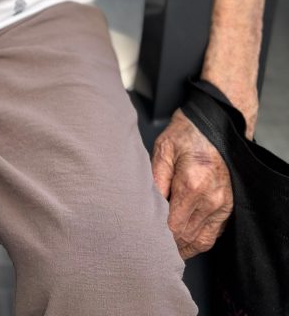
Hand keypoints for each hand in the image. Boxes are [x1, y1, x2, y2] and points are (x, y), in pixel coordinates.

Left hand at [151, 108, 232, 259]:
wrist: (214, 127)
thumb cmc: (185, 136)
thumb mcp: (162, 150)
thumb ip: (155, 179)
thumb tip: (146, 206)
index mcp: (192, 183)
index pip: (173, 225)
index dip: (158, 234)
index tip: (144, 234)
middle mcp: (211, 199)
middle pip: (186, 236)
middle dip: (168, 242)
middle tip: (149, 242)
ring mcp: (223, 205)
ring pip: (200, 241)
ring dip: (183, 247)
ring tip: (165, 247)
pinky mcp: (228, 208)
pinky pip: (212, 235)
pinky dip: (197, 241)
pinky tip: (183, 240)